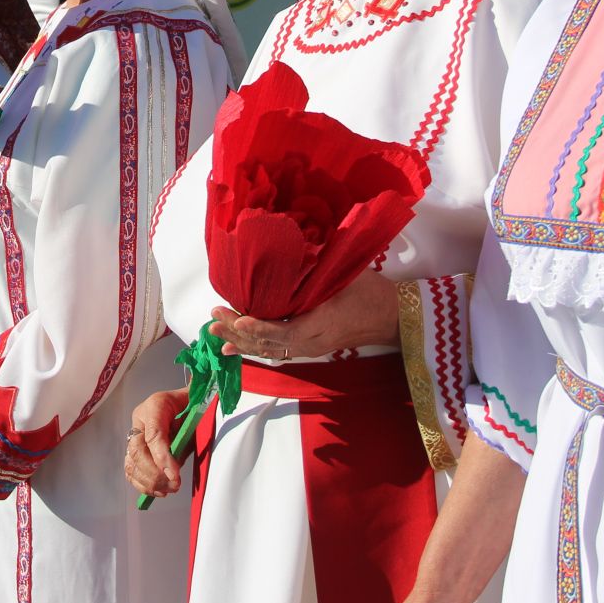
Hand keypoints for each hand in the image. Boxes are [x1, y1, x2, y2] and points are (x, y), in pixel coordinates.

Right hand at [124, 388, 188, 499]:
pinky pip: (131, 469)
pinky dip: (142, 483)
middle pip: (138, 450)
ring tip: (169, 490)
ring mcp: (135, 433)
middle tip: (174, 485)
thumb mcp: (196, 417)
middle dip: (155, 473)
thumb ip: (187, 436)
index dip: (162, 457)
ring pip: (132, 462)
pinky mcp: (134, 447)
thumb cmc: (193, 407)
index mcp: (156, 404)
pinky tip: (158, 491)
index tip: (175, 475)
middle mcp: (140, 419)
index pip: (154, 434)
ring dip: (149, 481)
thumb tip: (177, 465)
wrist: (186, 402)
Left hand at [211, 269, 400, 361]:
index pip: (286, 332)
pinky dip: (253, 347)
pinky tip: (233, 348)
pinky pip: (276, 351)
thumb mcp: (345, 276)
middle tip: (214, 319)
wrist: (390, 316)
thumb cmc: (369, 292)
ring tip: (214, 334)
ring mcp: (310, 348)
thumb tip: (288, 250)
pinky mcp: (307, 348)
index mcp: (323, 324)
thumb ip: (316, 268)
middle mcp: (313, 343)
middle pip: (271, 344)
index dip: (261, 328)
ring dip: (241, 342)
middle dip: (239, 333)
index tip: (238, 320)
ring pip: (270, 350)